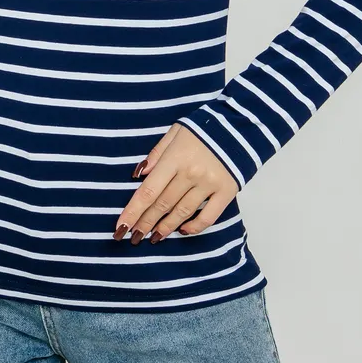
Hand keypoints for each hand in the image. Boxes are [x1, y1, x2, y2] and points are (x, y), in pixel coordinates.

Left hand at [114, 124, 239, 244]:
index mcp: (175, 158)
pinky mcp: (227, 191)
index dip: (133, 211)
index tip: (121, 227)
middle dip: (145, 222)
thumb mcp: (175, 131)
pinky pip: (209, 216)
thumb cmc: (204, 127)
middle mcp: (190, 173)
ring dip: (166, 227)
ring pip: (182, 212)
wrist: (240, 125)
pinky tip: (183, 230)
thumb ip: (157, 153)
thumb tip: (139, 175)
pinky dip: (195, 226)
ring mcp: (209, 184)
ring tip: (154, 237)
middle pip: (163, 204)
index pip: (149, 190)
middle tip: (134, 237)